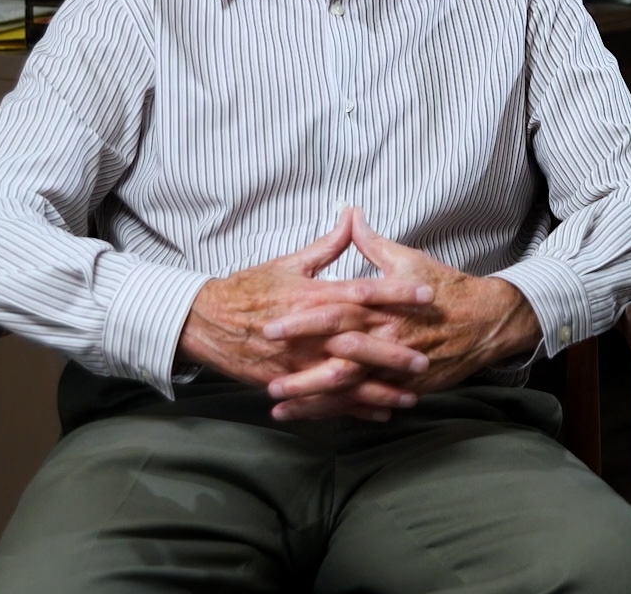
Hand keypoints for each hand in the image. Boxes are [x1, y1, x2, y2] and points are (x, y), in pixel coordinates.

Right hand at [177, 210, 434, 419]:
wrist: (204, 321)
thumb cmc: (248, 289)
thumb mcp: (288, 263)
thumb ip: (327, 244)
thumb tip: (352, 215)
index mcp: (312, 295)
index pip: (362, 291)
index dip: (396, 292)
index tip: (427, 294)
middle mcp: (308, 330)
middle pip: (359, 340)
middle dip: (394, 350)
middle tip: (426, 357)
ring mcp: (297, 360)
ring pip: (345, 378)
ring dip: (378, 389)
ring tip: (410, 397)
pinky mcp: (286, 381)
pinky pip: (324, 399)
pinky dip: (351, 409)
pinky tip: (378, 415)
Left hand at [260, 207, 543, 418]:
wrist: (487, 320)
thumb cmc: (446, 287)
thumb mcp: (408, 260)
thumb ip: (372, 242)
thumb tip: (349, 212)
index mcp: (382, 305)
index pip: (335, 312)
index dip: (302, 321)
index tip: (270, 326)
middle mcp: (387, 338)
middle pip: (338, 357)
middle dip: (302, 370)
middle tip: (267, 379)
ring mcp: (396, 366)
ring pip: (350, 387)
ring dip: (314, 398)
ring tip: (279, 405)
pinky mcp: (407, 386)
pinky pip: (369, 401)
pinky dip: (342, 411)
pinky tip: (313, 417)